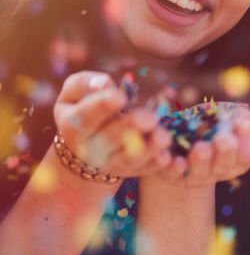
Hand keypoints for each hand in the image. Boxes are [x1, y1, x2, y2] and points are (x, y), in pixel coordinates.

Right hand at [54, 72, 170, 178]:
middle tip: (150, 117)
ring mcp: (110, 163)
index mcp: (73, 125)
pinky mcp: (129, 171)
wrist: (80, 151)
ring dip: (148, 149)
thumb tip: (104, 83)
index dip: (102, 105)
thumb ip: (84, 84)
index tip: (120, 96)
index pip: (86, 116)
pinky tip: (172, 159)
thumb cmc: (81, 109)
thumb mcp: (72, 93)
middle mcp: (90, 148)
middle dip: (131, 127)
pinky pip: (145, 170)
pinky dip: (158, 165)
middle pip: (111, 138)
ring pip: (129, 158)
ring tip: (164, 137)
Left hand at [151, 105, 249, 187]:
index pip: (245, 155)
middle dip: (225, 152)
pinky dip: (174, 168)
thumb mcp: (224, 116)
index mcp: (234, 160)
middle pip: (223, 166)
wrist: (176, 142)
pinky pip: (172, 174)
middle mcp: (216, 172)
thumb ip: (238, 116)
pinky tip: (176, 160)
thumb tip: (246, 120)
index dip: (247, 140)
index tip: (242, 123)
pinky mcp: (171, 176)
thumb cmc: (208, 125)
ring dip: (200, 161)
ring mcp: (194, 176)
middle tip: (223, 139)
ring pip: (199, 173)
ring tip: (200, 148)